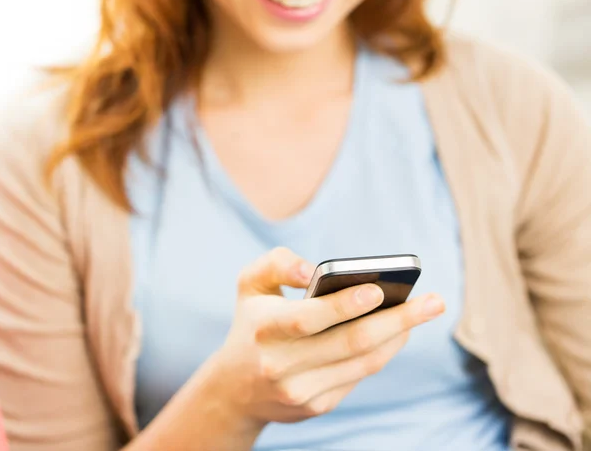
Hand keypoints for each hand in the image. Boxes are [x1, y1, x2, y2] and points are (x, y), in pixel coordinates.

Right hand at [207, 247, 444, 427]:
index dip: (345, 305)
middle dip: (398, 320)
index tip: (379, 289)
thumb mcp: (250, 285)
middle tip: (434, 301)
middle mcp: (281, 366)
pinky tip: (399, 331)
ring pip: (363, 362)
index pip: (309, 317)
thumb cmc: (252, 325)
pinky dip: (384, 351)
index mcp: (264, 329)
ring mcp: (301, 391)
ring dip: (399, 335)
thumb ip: (276, 263)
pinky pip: (360, 375)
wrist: (235, 389)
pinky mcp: (317, 406)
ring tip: (425, 311)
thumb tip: (311, 270)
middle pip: (350, 342)